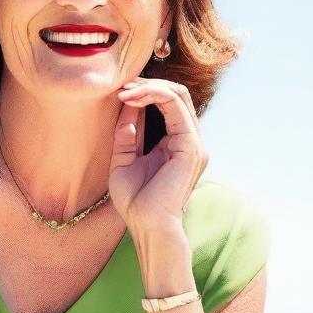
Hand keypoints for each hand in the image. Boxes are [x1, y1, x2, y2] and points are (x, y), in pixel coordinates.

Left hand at [109, 76, 207, 232]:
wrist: (147, 227)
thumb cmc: (135, 203)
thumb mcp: (123, 161)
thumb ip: (126, 135)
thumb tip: (126, 107)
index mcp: (177, 145)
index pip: (168, 105)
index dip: (145, 92)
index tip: (119, 92)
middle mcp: (190, 142)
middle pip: (177, 94)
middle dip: (148, 84)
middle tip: (121, 85)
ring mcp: (194, 143)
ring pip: (178, 94)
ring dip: (148, 87)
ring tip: (124, 90)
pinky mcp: (191, 146)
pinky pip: (175, 105)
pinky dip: (153, 95)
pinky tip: (131, 98)